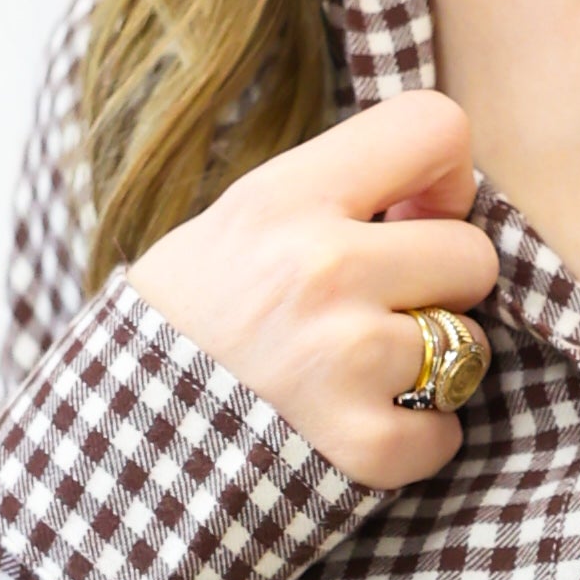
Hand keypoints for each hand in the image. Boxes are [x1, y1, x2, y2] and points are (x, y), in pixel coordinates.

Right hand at [124, 90, 500, 489]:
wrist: (107, 451)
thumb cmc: (182, 334)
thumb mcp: (231, 230)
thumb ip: (331, 202)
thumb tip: (443, 200)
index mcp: (284, 199)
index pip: (433, 128)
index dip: (445, 177)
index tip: (414, 216)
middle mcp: (322, 268)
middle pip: (472, 252)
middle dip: (441, 287)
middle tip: (380, 313)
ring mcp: (346, 358)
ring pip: (469, 347)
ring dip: (430, 369)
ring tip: (357, 378)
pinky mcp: (364, 443)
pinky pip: (446, 433)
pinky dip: (413, 444)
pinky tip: (350, 432)